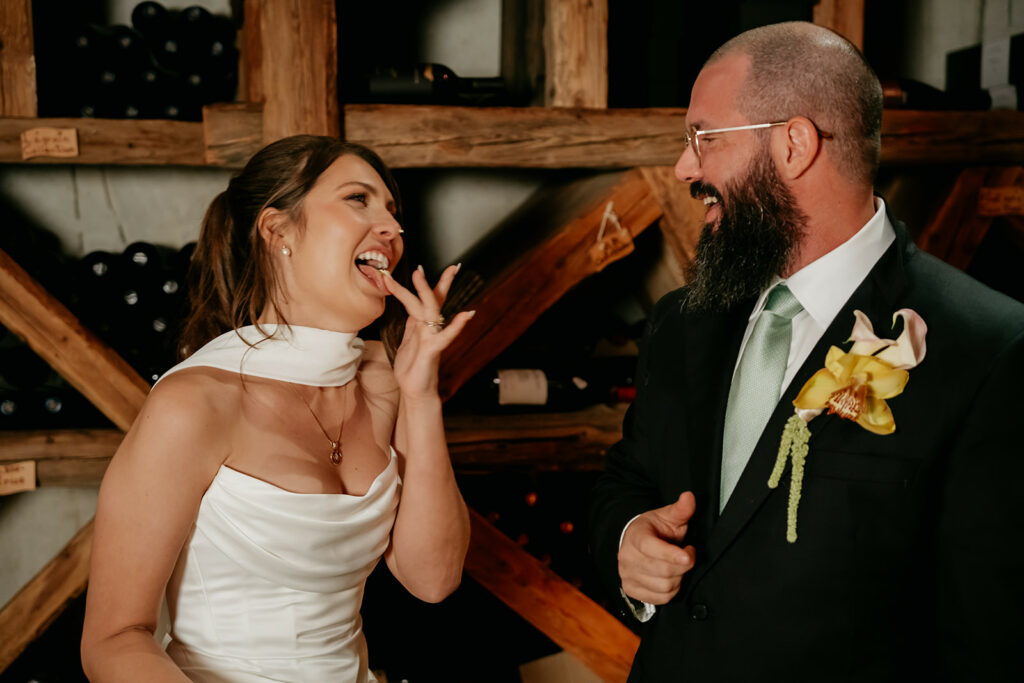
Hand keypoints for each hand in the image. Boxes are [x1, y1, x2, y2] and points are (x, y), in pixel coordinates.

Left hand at [382, 264, 474, 401]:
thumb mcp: (409, 342)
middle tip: (421, 265)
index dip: (421, 285)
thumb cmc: (412, 369)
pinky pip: (445, 336)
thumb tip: (412, 311)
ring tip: (419, 274)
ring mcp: (433, 338)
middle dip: (425, 282)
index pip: (423, 301)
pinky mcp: (433, 350)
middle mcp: (430, 328)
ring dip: (425, 291)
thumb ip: (413, 326)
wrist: (416, 391)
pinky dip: (456, 326)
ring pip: (430, 311)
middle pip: (429, 300)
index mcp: (422, 326)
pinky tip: (467, 315)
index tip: (419, 267)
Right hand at [618, 492, 696, 604]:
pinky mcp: (631, 589)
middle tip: (687, 555)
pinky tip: (672, 578)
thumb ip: (680, 509)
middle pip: (663, 571)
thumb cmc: (654, 530)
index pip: (650, 548)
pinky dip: (671, 591)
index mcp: (636, 536)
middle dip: (683, 566)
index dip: (670, 554)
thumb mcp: (668, 516)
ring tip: (678, 565)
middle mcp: (627, 557)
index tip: (687, 556)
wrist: (635, 542)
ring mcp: (627, 574)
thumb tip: (689, 497)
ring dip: (679, 578)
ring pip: (663, 586)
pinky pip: (660, 598)